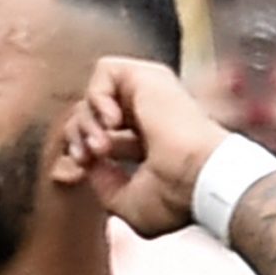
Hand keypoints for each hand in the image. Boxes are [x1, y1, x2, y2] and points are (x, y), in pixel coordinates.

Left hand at [62, 57, 235, 235]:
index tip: (81, 168)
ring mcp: (150, 94)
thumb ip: (104, 185)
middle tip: (85, 156)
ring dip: (86, 120)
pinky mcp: (149, 76)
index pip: (101, 135)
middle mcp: (150, 115)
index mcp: (149, 142)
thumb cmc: (176, 197)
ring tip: (101, 144)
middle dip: (76, 135)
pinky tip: (112, 121)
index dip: (81, 150)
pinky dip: (97, 95)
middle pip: (92, 113)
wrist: (200, 177)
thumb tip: (89, 164)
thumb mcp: (128, 204)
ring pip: (95, 93)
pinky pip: (105, 70)